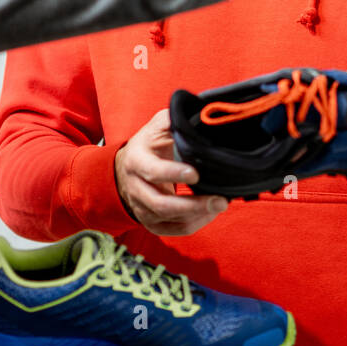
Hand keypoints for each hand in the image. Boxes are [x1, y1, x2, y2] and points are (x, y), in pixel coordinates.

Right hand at [113, 108, 227, 235]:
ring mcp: (142, 208)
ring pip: (169, 221)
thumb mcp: (159, 125)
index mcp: (136, 161)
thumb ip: (176, 119)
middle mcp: (136, 188)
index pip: (152, 171)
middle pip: (161, 205)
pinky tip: (210, 213)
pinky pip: (174, 230)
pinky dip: (194, 225)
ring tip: (220, 204)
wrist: (125, 168)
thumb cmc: (150, 143)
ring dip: (198, 216)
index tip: (197, 173)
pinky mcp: (151, 222)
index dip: (173, 174)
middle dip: (193, 205)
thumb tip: (203, 115)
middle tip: (220, 200)